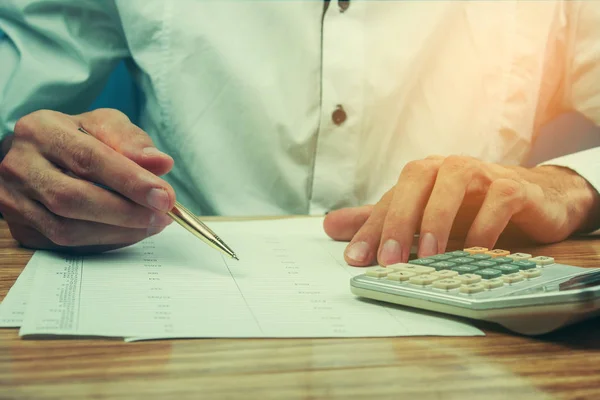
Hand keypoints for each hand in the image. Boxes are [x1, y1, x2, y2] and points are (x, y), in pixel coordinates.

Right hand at [0, 109, 175, 252]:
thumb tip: (160, 163)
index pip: (89, 158)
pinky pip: (65, 244)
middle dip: (126, 211)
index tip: (164, 196)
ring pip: (68, 228)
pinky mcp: (19, 228)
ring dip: (118, 231)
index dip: (130, 181)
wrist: (34, 155)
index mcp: (42, 130)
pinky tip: (130, 232)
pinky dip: (105, 241)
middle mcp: (20, 165)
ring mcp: (13, 200)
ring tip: (152, 224)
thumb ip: (132, 141)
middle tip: (163, 214)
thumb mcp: (104, 126)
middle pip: (75, 198)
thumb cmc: (76, 138)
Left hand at [324, 155, 599, 266]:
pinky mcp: (514, 187)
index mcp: (423, 175)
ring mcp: (482, 174)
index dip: (371, 228)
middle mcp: (448, 168)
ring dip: (438, 221)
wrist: (533, 197)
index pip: (390, 199)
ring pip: (454, 185)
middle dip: (399, 221)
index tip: (355, 260)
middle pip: (416, 183)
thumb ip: (380, 221)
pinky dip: (485, 227)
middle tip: (390, 260)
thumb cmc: (471, 207)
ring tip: (428, 256)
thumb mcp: (422, 216)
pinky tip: (476, 253)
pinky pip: (498, 201)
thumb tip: (329, 225)